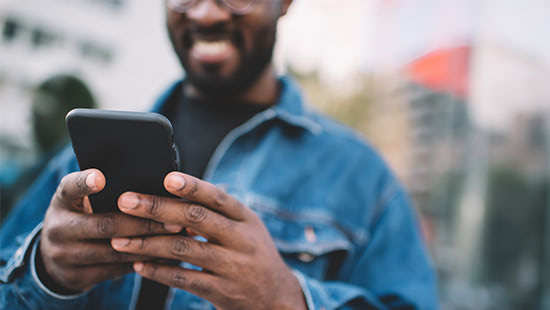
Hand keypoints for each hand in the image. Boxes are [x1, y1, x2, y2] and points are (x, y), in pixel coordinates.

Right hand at [39, 169, 182, 292]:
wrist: (54, 259)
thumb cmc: (80, 217)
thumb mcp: (80, 201)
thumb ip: (104, 190)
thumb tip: (149, 181)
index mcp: (62, 201)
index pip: (70, 188)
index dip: (85, 183)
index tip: (101, 178)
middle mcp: (59, 228)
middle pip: (105, 225)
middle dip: (142, 222)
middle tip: (171, 219)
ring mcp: (65, 255)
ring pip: (114, 251)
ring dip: (148, 244)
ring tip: (175, 236)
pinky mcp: (78, 276)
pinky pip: (116, 270)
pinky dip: (142, 261)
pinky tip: (163, 255)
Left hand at [111, 172, 306, 309]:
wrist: (276, 297)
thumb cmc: (252, 254)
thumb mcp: (245, 228)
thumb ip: (216, 214)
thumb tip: (173, 196)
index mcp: (246, 218)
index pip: (217, 197)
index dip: (192, 186)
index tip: (167, 178)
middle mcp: (241, 239)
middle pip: (195, 219)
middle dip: (157, 209)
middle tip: (126, 202)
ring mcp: (232, 266)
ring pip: (183, 250)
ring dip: (148, 243)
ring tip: (120, 239)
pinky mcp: (221, 291)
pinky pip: (184, 279)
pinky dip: (158, 271)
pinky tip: (138, 264)